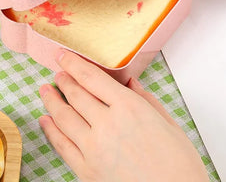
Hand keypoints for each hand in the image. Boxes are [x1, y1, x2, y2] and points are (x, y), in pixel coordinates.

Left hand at [39, 50, 208, 181]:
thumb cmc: (181, 168)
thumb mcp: (170, 125)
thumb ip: (146, 100)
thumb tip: (130, 83)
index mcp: (128, 108)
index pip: (91, 78)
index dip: (73, 63)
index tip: (63, 55)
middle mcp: (107, 124)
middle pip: (75, 94)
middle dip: (63, 80)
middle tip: (58, 73)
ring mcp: (93, 149)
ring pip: (63, 117)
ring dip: (51, 101)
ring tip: (46, 91)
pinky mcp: (86, 171)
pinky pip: (61, 145)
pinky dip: (50, 130)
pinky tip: (45, 120)